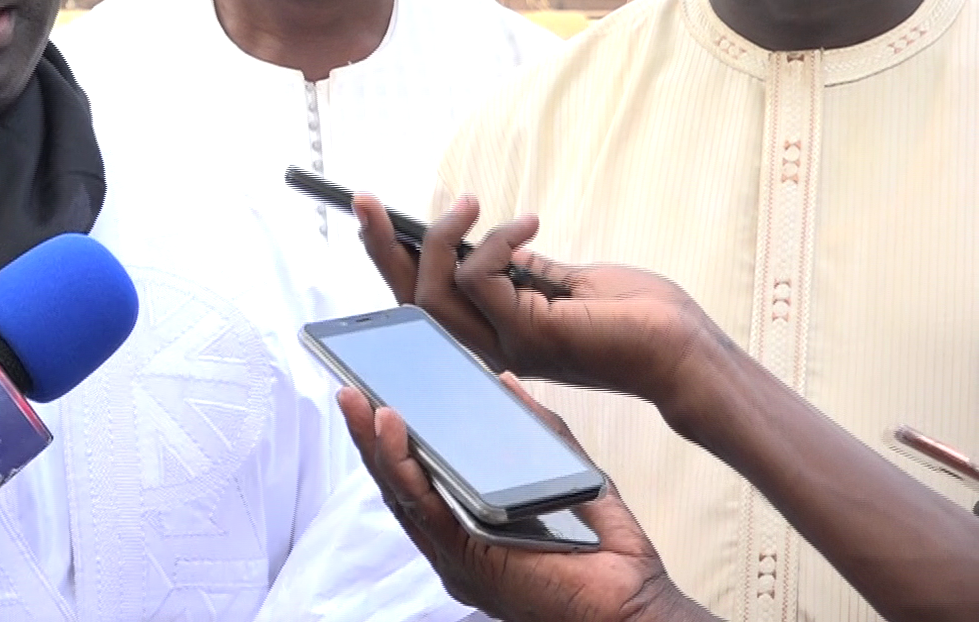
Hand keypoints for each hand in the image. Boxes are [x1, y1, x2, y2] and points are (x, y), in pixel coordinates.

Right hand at [338, 379, 712, 621]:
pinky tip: (393, 431)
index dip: (394, 439)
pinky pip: (424, 509)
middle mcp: (454, 543)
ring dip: (374, 445)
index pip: (421, 478)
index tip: (378, 395)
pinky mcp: (465, 559)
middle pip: (398, 484)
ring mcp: (455, 555)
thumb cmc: (605, 553)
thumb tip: (503, 385)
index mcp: (472, 524)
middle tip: (350, 391)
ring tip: (359, 401)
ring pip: (400, 494)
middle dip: (368, 436)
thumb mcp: (562, 473)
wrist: (634, 606)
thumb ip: (533, 431)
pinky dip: (402, 467)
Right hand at [354, 194, 731, 410]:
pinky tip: (529, 224)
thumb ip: (518, 271)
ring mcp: (506, 346)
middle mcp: (490, 349)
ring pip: (432, 292)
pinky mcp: (527, 333)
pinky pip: (479, 277)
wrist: (685, 350)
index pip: (422, 303)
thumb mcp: (562, 283)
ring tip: (471, 202)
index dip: (390, 261)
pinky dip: (495, 241)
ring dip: (441, 235)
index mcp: (495, 338)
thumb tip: (479, 241)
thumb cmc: (638, 318)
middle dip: (379, 247)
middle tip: (362, 199)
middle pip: (408, 302)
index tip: (370, 215)